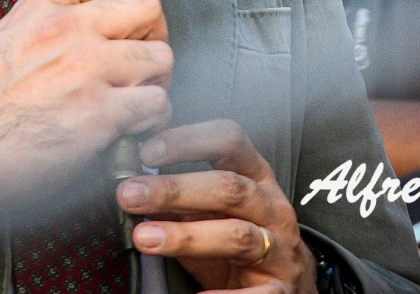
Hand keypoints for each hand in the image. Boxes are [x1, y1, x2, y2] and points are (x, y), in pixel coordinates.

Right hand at [0, 0, 172, 214]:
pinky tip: (130, 129)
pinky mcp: (101, 112)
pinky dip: (151, 121)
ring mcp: (87, 68)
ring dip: (155, 82)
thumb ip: (46, 16)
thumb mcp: (6, 36)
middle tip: (141, 58)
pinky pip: (156, 104)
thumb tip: (84, 9)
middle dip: (153, 34)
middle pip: (148, 6)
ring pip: (161, 57)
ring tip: (136, 99)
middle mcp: (68, 29)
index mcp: (42, 7)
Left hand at [118, 119, 316, 293]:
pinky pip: (258, 293)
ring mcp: (280, 249)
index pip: (229, 141)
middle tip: (130, 194)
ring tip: (145, 238)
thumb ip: (180, 199)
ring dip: (186, 236)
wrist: (289, 285)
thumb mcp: (214, 212)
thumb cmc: (241, 242)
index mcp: (256, 177)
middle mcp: (272, 207)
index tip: (147, 152)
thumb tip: (132, 185)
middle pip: (228, 187)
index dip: (188, 141)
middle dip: (175, 189)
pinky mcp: (282, 290)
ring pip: (237, 235)